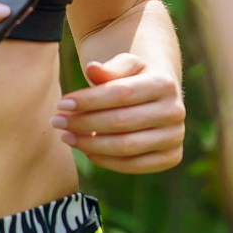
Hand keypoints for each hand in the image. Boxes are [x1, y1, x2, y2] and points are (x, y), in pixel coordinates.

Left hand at [54, 53, 185, 175]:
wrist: (158, 97)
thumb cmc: (134, 78)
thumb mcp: (124, 66)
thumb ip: (108, 68)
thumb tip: (92, 68)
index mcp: (165, 84)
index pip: (120, 94)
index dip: (88, 100)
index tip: (61, 104)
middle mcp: (175, 111)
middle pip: (121, 122)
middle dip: (84, 123)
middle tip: (57, 122)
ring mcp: (175, 137)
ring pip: (125, 147)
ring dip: (90, 144)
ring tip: (66, 136)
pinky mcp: (170, 157)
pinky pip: (132, 165)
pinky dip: (104, 160)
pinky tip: (85, 149)